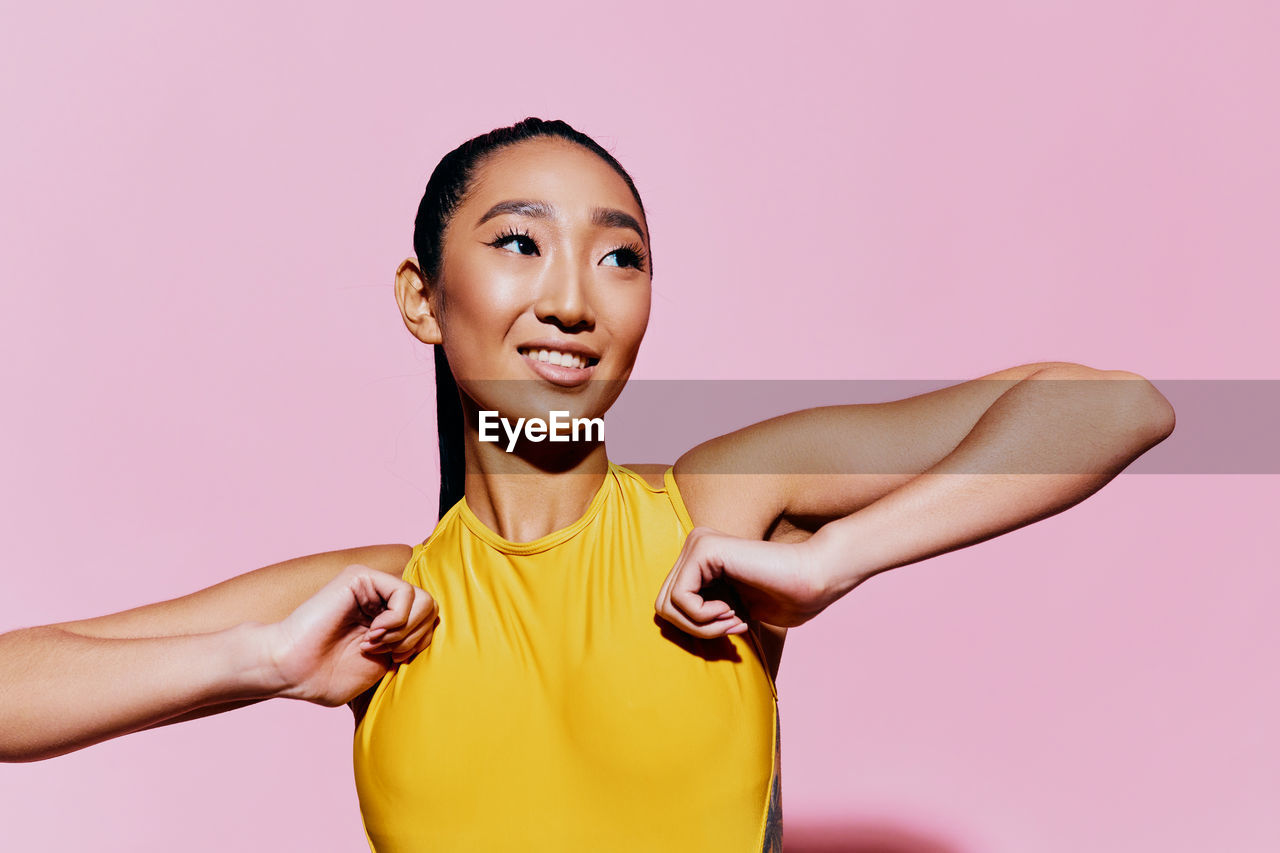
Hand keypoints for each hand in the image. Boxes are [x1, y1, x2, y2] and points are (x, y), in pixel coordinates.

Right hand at [263, 564, 437, 705]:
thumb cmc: (325, 676)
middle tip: (384, 652)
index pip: (430, 622)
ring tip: (375, 643)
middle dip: (414, 637)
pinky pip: (405, 593)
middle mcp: (380, 599)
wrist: (291, 670)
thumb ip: (407, 646)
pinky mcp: (361, 577)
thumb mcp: (380, 666)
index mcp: (386, 620)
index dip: (418, 644)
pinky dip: (396, 620)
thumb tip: (434, 630)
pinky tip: (373, 634)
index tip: (393, 661)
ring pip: (423, 600)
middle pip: (431, 608)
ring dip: (404, 630)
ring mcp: (371, 586)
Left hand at [655, 526, 833, 638]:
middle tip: (734, 627)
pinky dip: (702, 617)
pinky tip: (732, 610)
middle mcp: (695, 547)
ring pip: (666, 605)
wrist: (813, 579)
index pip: (671, 607)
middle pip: (662, 607)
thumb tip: (670, 626)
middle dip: (696, 629)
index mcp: (701, 561)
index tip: (735, 628)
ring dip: (702, 626)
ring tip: (735, 620)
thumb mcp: (733, 613)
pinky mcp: (702, 548)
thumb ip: (704, 614)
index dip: (699, 629)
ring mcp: (697, 544)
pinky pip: (679, 598)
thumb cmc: (785, 598)